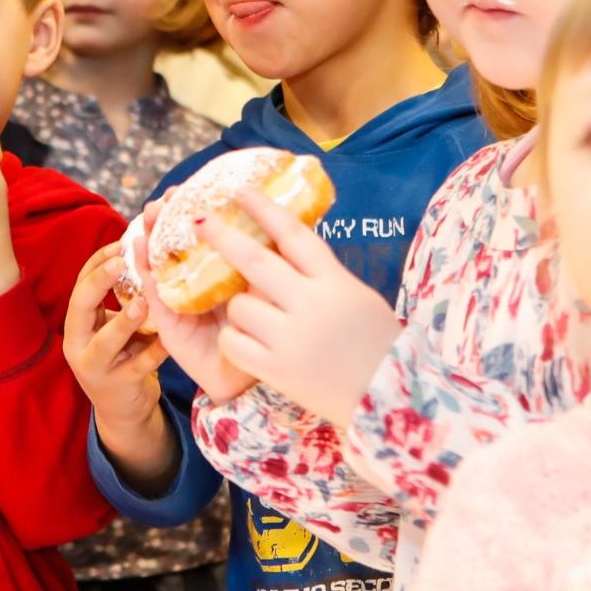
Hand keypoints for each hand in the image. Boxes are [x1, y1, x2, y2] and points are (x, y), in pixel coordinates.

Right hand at [64, 242, 174, 487]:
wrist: (122, 411)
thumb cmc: (122, 357)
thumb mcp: (114, 325)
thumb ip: (122, 297)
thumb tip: (145, 250)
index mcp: (77, 322)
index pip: (80, 284)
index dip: (98, 262)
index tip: (121, 243)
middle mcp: (77, 343)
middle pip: (80, 306)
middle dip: (99, 282)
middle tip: (123, 261)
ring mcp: (95, 367)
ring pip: (105, 341)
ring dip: (124, 321)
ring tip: (143, 303)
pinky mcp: (118, 386)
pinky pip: (139, 365)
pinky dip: (156, 351)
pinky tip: (171, 338)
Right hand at [130, 194, 255, 402]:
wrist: (253, 380)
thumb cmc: (267, 335)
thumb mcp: (270, 290)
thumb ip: (270, 261)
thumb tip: (281, 219)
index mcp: (223, 270)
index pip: (206, 234)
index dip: (195, 210)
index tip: (192, 187)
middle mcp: (198, 281)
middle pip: (177, 243)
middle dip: (170, 217)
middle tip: (169, 196)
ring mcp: (180, 299)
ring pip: (160, 260)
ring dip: (152, 234)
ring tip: (150, 213)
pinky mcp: (167, 320)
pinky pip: (152, 290)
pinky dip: (142, 268)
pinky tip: (137, 247)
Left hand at [205, 188, 399, 427]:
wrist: (390, 399)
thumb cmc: (377, 345)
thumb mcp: (358, 297)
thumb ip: (323, 275)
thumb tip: (285, 245)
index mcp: (335, 281)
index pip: (294, 234)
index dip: (264, 209)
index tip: (241, 191)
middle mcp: (312, 305)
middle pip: (256, 262)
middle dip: (223, 237)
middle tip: (200, 221)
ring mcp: (292, 338)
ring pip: (239, 307)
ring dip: (237, 307)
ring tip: (251, 318)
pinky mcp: (277, 370)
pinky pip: (235, 343)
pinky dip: (234, 340)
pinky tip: (243, 343)